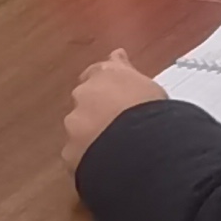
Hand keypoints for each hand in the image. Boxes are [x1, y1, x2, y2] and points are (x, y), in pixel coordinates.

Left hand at [63, 51, 166, 167]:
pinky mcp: (71, 152)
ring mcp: (75, 124)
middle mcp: (84, 96)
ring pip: (79, 130)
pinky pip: (78, 156)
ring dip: (91, 137)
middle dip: (96, 112)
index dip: (104, 84)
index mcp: (104, 74)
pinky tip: (107, 165)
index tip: (110, 90)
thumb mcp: (148, 83)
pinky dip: (89, 160)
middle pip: (85, 102)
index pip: (96, 72)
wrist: (139, 143)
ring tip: (116, 150)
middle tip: (118, 125)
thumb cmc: (149, 110)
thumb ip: (127, 71)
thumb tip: (117, 54)